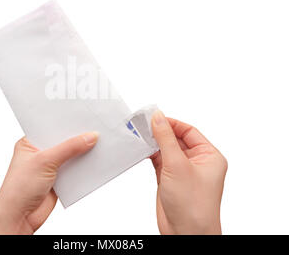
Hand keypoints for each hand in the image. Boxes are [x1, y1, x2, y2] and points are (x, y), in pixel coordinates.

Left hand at [0, 132, 98, 234]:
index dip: (66, 122)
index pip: (51, 127)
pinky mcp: (59, 179)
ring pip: (71, 155)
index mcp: (30, 142)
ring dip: (82, 152)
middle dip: (77, 137)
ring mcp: (50, 166)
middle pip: (63, 141)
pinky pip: (75, 169)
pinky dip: (84, 166)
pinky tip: (94, 160)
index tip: (83, 116)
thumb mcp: (45, 161)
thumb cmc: (19, 188)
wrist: (19, 217)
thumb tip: (90, 137)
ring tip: (99, 142)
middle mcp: (40, 152)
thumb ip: (69, 148)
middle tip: (94, 128)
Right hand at [150, 110, 226, 234]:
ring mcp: (182, 171)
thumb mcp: (178, 165)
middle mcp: (197, 162)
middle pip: (177, 139)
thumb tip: (158, 118)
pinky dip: (150, 154)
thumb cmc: (194, 206)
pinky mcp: (169, 179)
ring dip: (154, 143)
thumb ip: (166, 139)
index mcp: (209, 156)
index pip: (189, 131)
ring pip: (166, 149)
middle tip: (144, 124)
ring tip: (140, 134)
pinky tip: (141, 149)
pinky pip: (159, 160)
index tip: (155, 117)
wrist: (185, 233)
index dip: (172, 123)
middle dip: (161, 132)